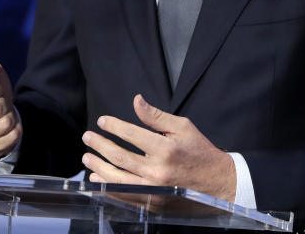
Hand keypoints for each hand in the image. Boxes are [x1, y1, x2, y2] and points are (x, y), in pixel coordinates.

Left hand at [81, 94, 235, 201]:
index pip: (131, 134)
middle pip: (120, 157)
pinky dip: (108, 189)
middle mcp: (157, 170)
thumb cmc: (200, 152)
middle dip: (100, 145)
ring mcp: (154, 190)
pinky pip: (125, 196)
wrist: (218, 183)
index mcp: (165, 149)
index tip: (102, 121)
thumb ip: (156, 116)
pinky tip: (97, 181)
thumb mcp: (183, 127)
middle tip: (87, 137)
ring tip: (87, 158)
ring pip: (118, 178)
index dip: (114, 126)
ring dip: (98, 167)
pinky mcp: (153, 203)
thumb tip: (136, 101)